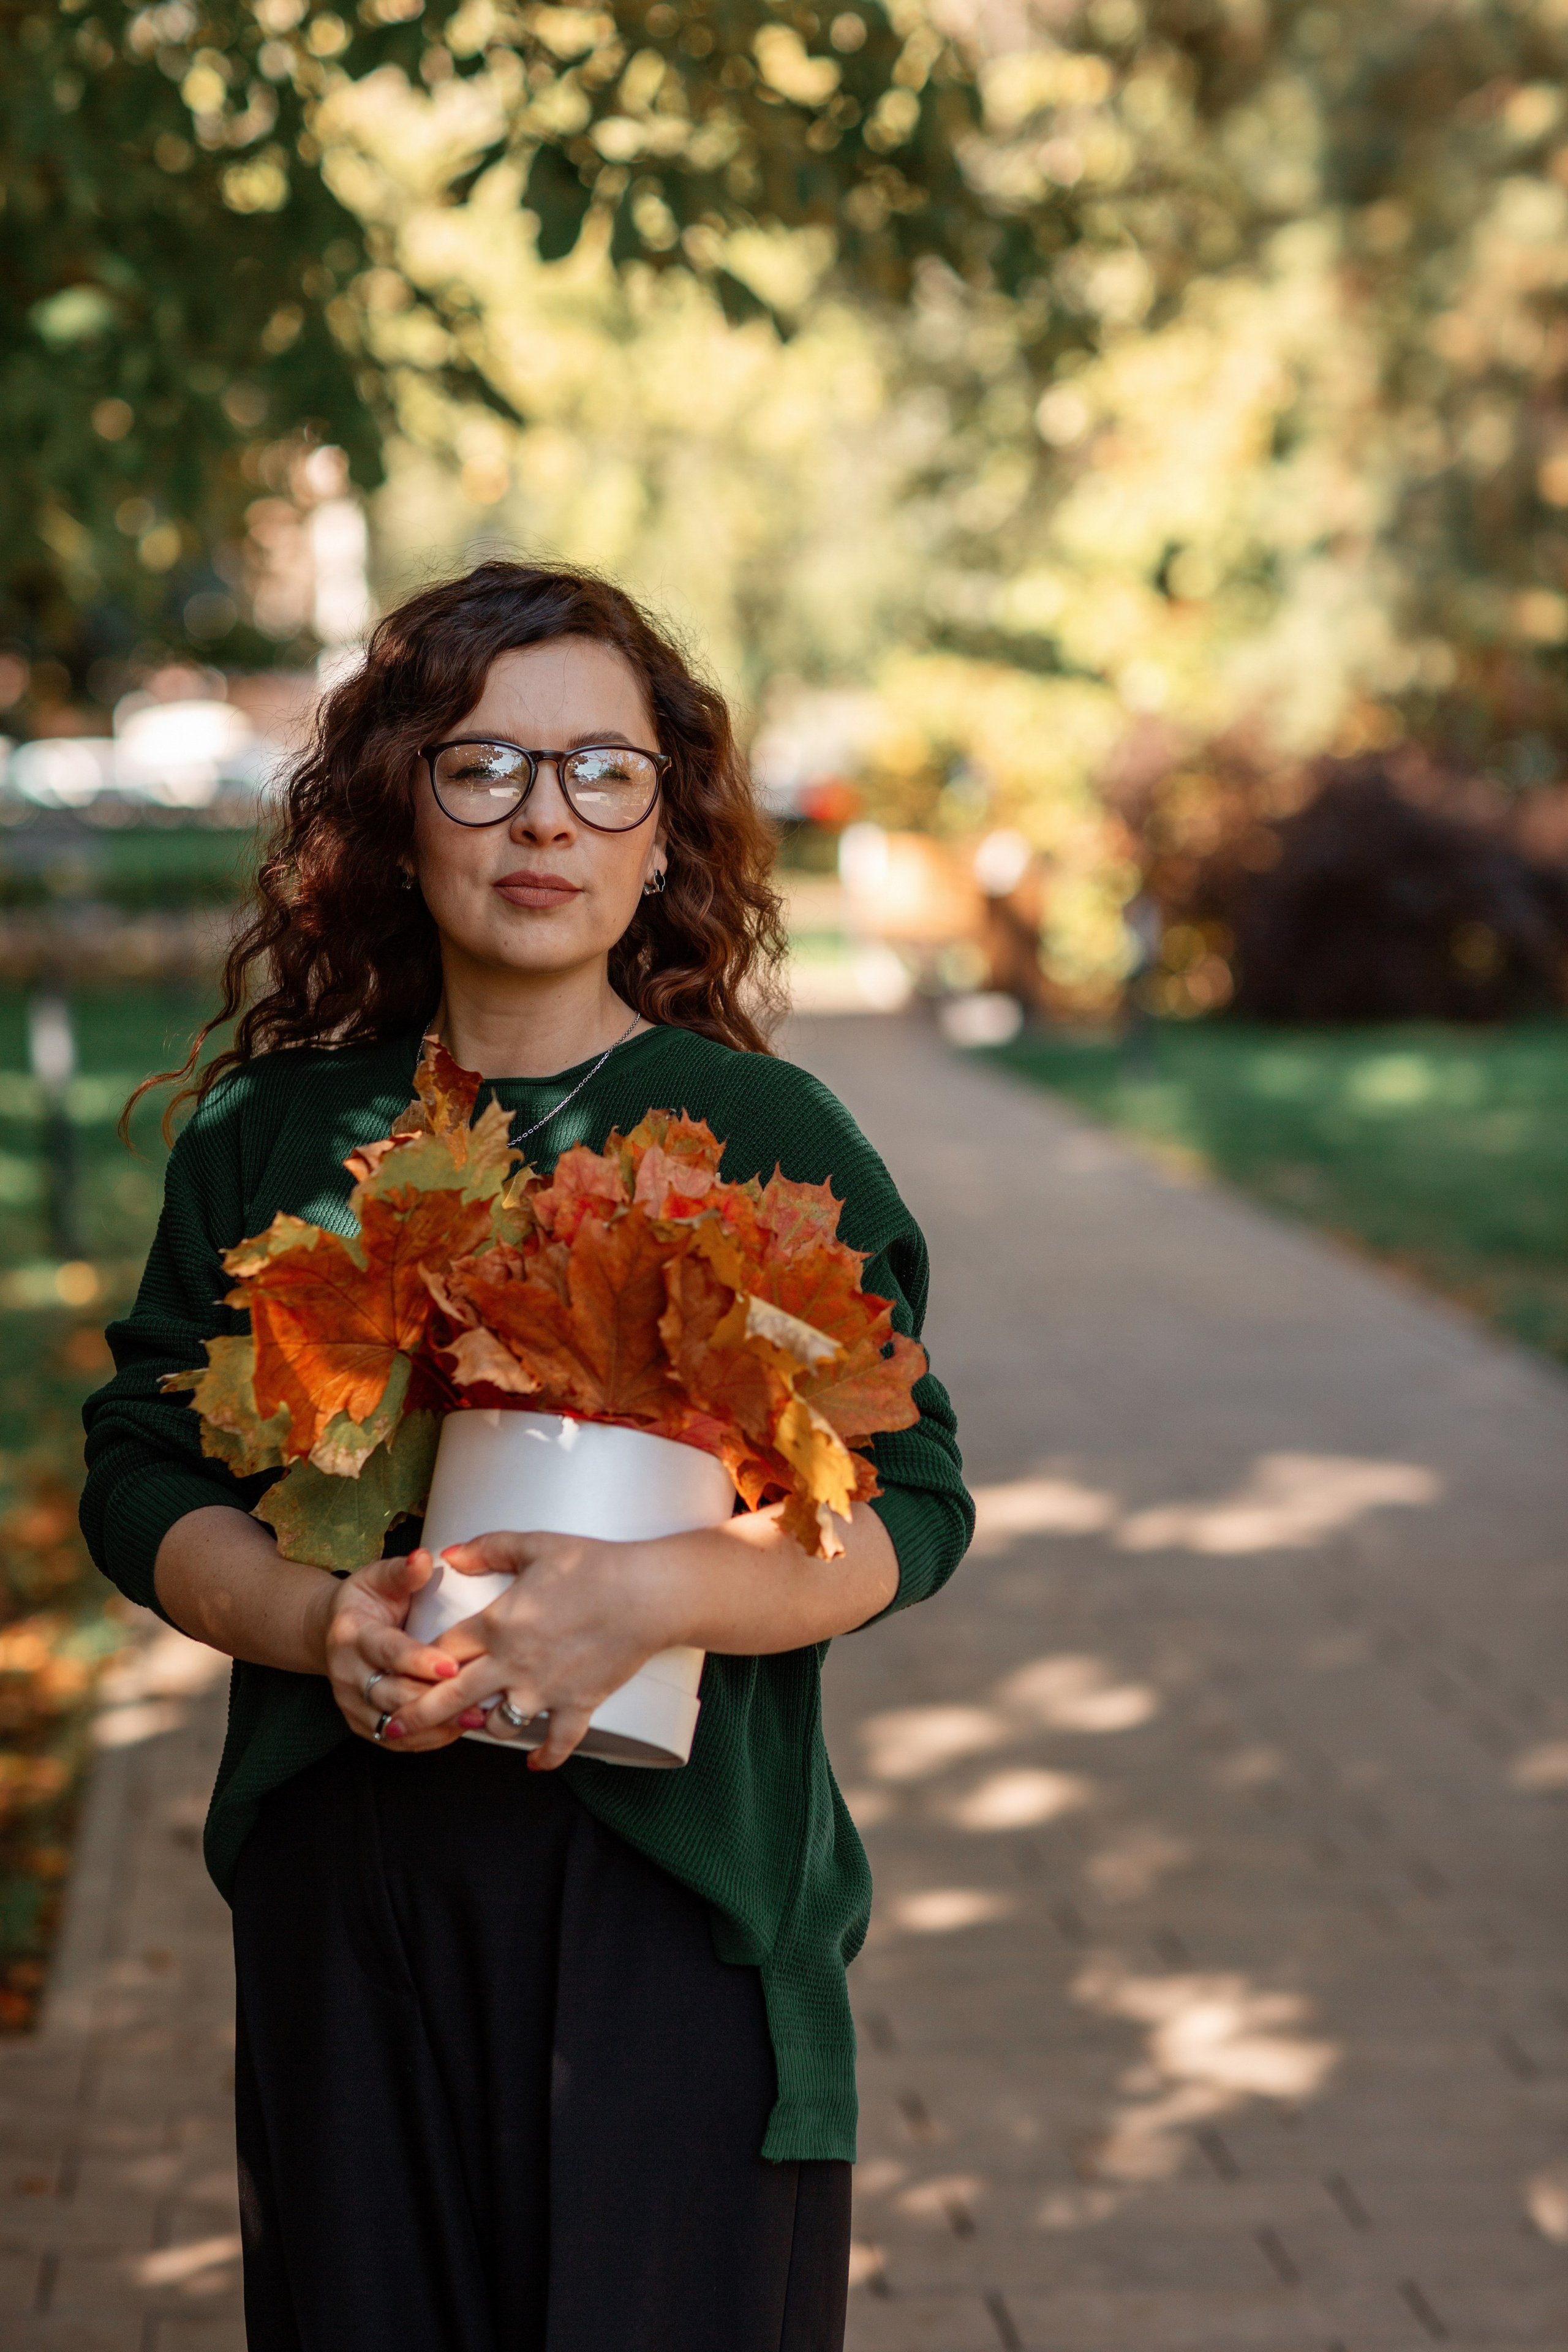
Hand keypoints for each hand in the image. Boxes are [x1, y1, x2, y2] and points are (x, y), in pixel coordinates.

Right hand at [322, 1552, 486, 1753]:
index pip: (387, 1651)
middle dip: (434, 1698)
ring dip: (434, 1724)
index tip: (452, 1666)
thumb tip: (424, 1558)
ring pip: (393, 1723)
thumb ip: (403, 1571)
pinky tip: (457, 1728)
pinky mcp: (360, 1724)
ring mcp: (351, 1702)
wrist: (333, 1630)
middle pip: (391, 1693)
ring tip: (475, 1717)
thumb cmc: (366, 1601)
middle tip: (477, 1697)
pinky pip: (393, 1740)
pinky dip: (425, 1739)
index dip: (418, 1661)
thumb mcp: (379, 1577)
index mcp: (351, 1634)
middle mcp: (346, 1673)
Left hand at [391, 1531, 676, 1768]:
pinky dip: (546, 1756)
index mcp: (497, 1625)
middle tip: (392, 1727)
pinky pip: (557, 1743)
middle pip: (451, 1699)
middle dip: (418, 1715)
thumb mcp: (535, 1545)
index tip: (403, 1667)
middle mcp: (513, 1664)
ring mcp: (545, 1690)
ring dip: (483, 1727)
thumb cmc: (594, 1565)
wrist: (647, 1594)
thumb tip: (450, 1555)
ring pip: (498, 1725)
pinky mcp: (577, 1705)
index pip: (441, 1651)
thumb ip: (488, 1549)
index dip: (417, 1660)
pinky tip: (535, 1763)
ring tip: (475, 1726)